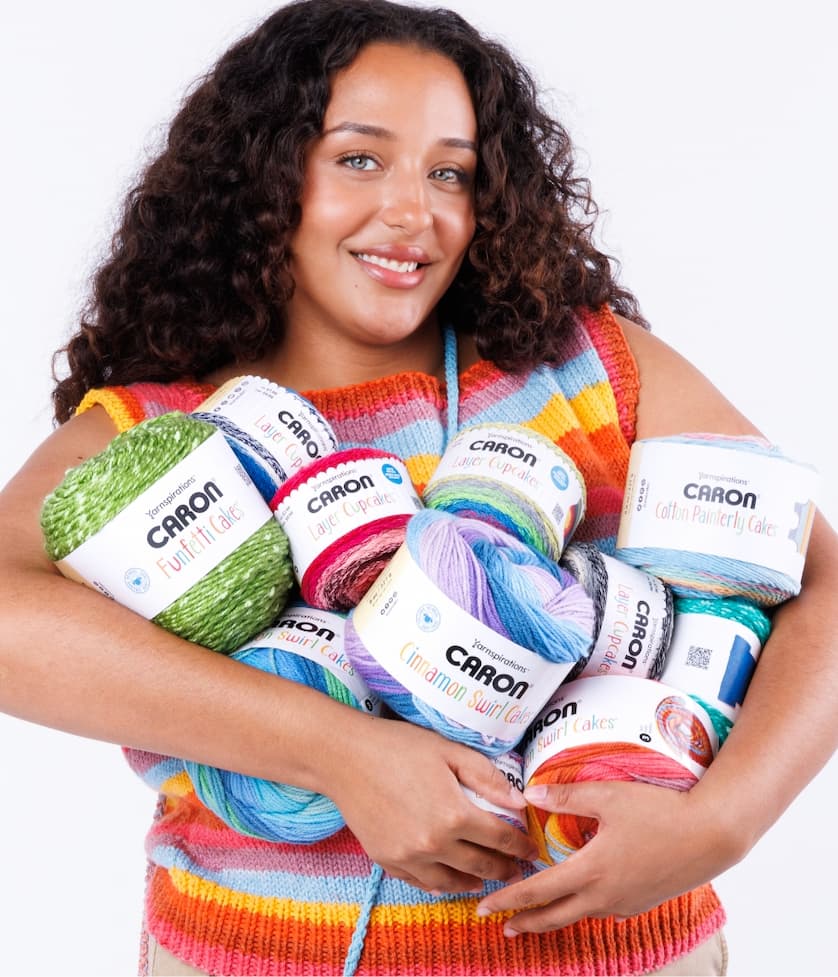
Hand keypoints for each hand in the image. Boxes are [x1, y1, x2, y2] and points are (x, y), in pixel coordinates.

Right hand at [328, 716, 538, 893]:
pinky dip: (442, 884)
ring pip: (453, 882)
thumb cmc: (398, 747)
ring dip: (475, 882)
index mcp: (454, 814)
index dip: (520, 846)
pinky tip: (450, 879)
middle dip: (504, 869)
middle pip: (481, 865)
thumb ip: (487, 778)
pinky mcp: (388, 862)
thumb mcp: (449, 750)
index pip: (500, 838)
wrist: (344, 758)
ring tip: (487, 878)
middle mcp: (434, 844)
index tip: (532, 849)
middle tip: (517, 870)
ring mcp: (409, 857)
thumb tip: (519, 803)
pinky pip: (423, 883)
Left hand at [476, 780, 740, 932]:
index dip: (509, 899)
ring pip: (580, 915)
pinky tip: (582, 900)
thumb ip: (567, 796)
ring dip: (553, 916)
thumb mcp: (608, 795)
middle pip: (555, 916)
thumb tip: (530, 794)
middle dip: (526, 921)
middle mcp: (605, 895)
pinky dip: (582, 909)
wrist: (711, 835)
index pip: (538, 891)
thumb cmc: (660, 811)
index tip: (485, 906)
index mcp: (591, 870)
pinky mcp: (642, 901)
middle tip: (503, 926)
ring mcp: (625, 902)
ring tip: (536, 913)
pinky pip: (603, 910)